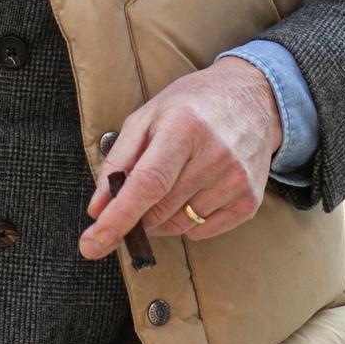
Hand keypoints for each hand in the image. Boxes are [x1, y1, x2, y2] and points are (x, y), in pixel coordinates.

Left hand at [79, 56, 282, 259]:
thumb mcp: (147, 118)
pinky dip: (188, 221)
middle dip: (137, 214)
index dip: (117, 218)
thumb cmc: (191, 106)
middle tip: (137, 194)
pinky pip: (204, 230)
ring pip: (180, 225)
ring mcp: (237, 179)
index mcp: (183, 127)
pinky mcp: (250, 199)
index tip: (92, 245)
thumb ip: (118, 161)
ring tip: (172, 182)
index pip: (147, 184)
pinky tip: (192, 192)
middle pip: (160, 210)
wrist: (252, 99)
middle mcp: (215, 155)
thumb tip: (98, 208)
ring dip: (162, 217)